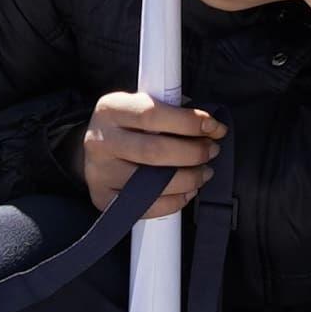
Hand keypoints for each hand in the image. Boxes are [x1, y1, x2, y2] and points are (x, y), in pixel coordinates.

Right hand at [77, 91, 222, 219]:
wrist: (97, 148)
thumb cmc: (129, 125)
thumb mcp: (142, 105)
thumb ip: (171, 110)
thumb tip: (209, 127)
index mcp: (111, 109)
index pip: (152, 114)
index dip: (188, 122)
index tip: (213, 127)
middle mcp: (101, 141)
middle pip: (154, 151)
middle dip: (193, 153)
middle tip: (211, 151)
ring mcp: (100, 172)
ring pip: (151, 183)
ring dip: (188, 179)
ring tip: (203, 172)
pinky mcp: (104, 198)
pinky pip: (146, 206)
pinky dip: (175, 201)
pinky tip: (187, 191)